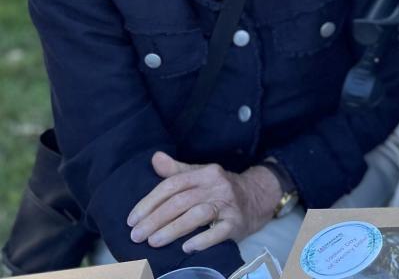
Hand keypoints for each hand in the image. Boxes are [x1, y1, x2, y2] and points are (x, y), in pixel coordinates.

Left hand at [127, 152, 280, 252]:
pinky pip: (219, 232)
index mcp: (205, 173)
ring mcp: (229, 204)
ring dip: (173, 229)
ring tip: (154, 242)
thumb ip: (176, 170)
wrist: (258, 197)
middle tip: (137, 235)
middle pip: (181, 201)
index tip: (132, 219)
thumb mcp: (201, 175)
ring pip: (197, 215)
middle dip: (155, 219)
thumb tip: (155, 158)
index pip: (172, 185)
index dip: (149, 202)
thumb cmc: (221, 189)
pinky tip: (186, 248)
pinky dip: (202, 240)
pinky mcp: (237, 223)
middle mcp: (217, 186)